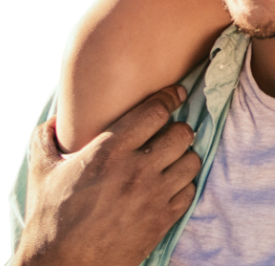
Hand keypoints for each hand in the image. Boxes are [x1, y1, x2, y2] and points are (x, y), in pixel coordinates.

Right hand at [13, 85, 199, 265]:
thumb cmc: (49, 221)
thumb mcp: (41, 174)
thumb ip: (45, 140)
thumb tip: (54, 119)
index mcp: (109, 152)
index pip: (156, 111)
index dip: (170, 98)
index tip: (176, 94)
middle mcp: (136, 171)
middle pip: (182, 133)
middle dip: (177, 129)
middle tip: (168, 134)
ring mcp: (152, 197)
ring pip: (191, 161)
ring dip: (183, 157)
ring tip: (171, 160)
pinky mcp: (161, 222)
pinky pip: (189, 191)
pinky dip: (183, 186)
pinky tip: (168, 187)